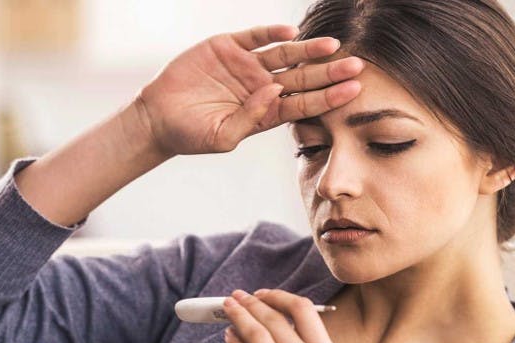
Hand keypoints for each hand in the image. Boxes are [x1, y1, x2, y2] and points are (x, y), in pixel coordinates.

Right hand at [136, 24, 363, 156]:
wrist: (157, 118)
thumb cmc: (191, 134)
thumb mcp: (223, 137)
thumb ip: (251, 118)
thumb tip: (274, 91)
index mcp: (265, 112)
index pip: (304, 103)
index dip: (329, 97)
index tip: (353, 91)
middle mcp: (261, 86)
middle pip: (302, 77)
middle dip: (329, 72)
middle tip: (356, 66)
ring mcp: (246, 65)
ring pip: (285, 54)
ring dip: (309, 50)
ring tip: (332, 46)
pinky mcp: (227, 47)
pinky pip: (255, 36)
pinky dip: (271, 33)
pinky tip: (291, 33)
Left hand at [222, 289, 339, 342]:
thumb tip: (270, 311)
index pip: (304, 310)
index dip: (278, 296)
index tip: (262, 294)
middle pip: (274, 320)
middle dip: (250, 304)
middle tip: (236, 297)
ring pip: (254, 334)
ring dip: (237, 317)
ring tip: (228, 310)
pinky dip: (232, 342)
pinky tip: (228, 337)